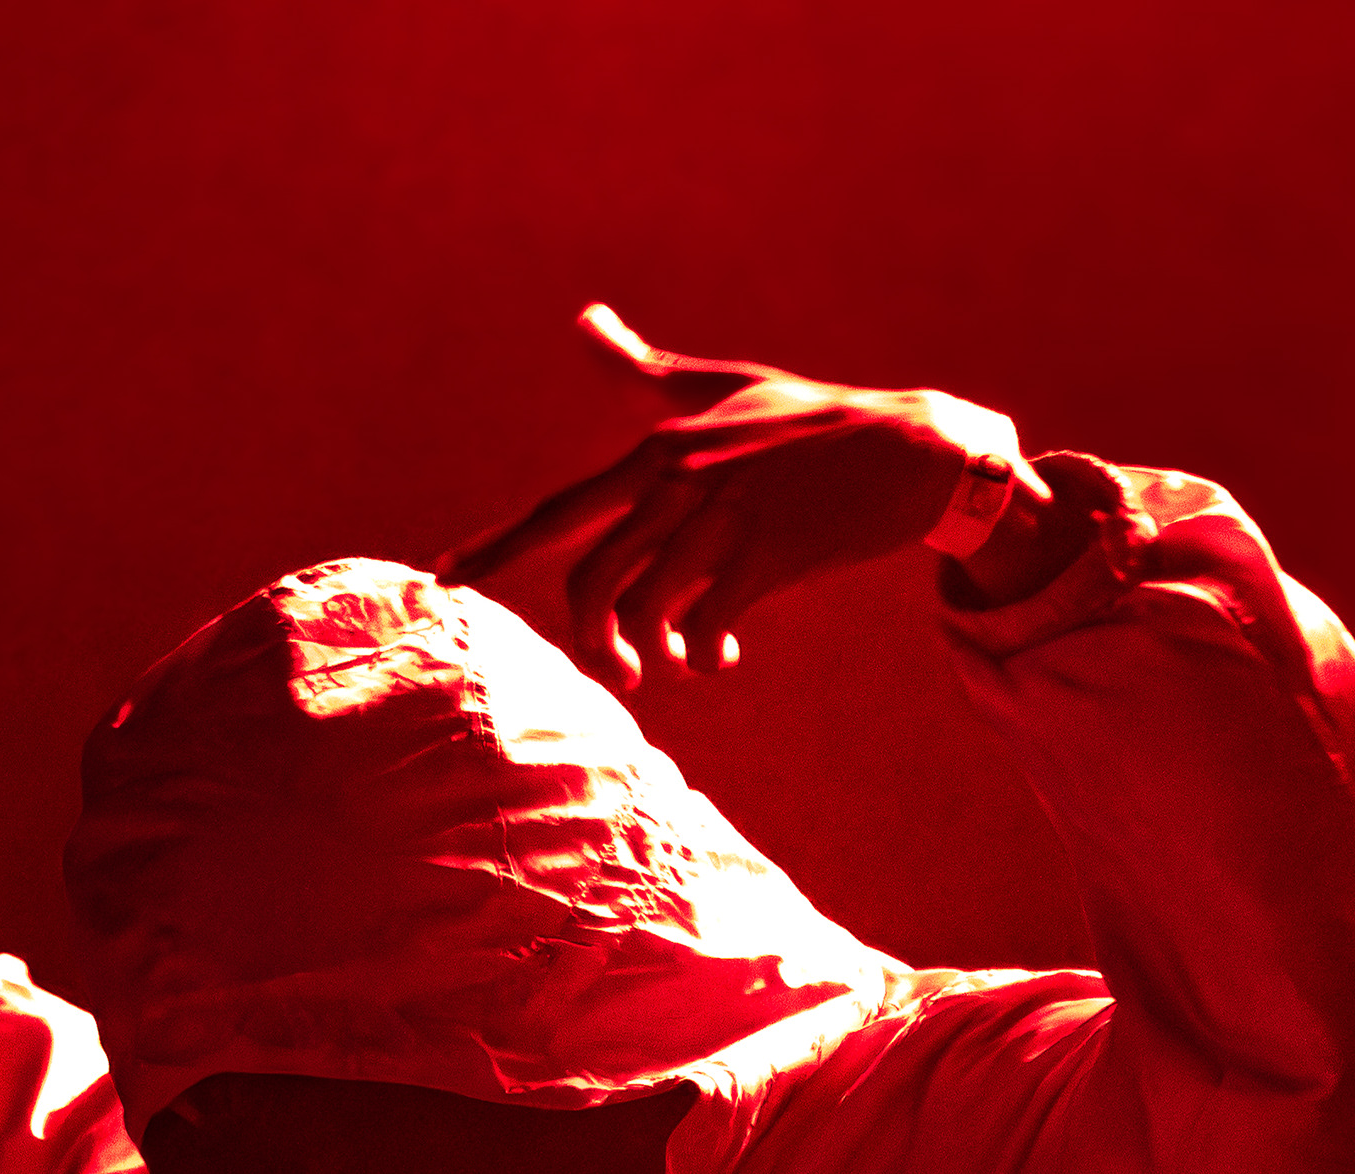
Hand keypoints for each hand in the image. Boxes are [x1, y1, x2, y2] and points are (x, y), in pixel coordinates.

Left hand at [437, 305, 1058, 690]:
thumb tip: (582, 321)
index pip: (558, 511)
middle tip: (618, 671)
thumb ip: (643, 370)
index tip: (440, 581)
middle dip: (591, 642)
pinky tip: (722, 660)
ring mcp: (723, 519)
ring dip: (647, 657)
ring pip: (643, 610)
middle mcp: (678, 481)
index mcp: (657, 450)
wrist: (913, 448)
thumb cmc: (810, 420)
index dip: (493, 548)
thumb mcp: (719, 385)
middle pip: (590, 582)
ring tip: (667, 668)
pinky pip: (705, 628)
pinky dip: (704, 657)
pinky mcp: (769, 556)